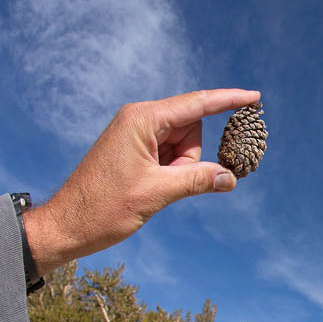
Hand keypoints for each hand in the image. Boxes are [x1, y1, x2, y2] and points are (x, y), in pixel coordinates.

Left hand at [23, 88, 260, 275]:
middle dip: (191, 158)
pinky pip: (170, 155)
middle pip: (192, 129)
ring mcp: (137, 134)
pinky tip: (152, 188)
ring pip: (184, 146)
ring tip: (153, 188)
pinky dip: (172, 172)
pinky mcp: (136, 150)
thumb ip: (198, 180)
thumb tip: (231, 177)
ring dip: (180, 169)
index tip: (255, 96)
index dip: (228, 100)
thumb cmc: (103, 207)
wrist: (67, 225)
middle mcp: (140, 120)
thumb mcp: (157, 193)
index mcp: (142, 120)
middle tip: (168, 182)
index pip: (197, 105)